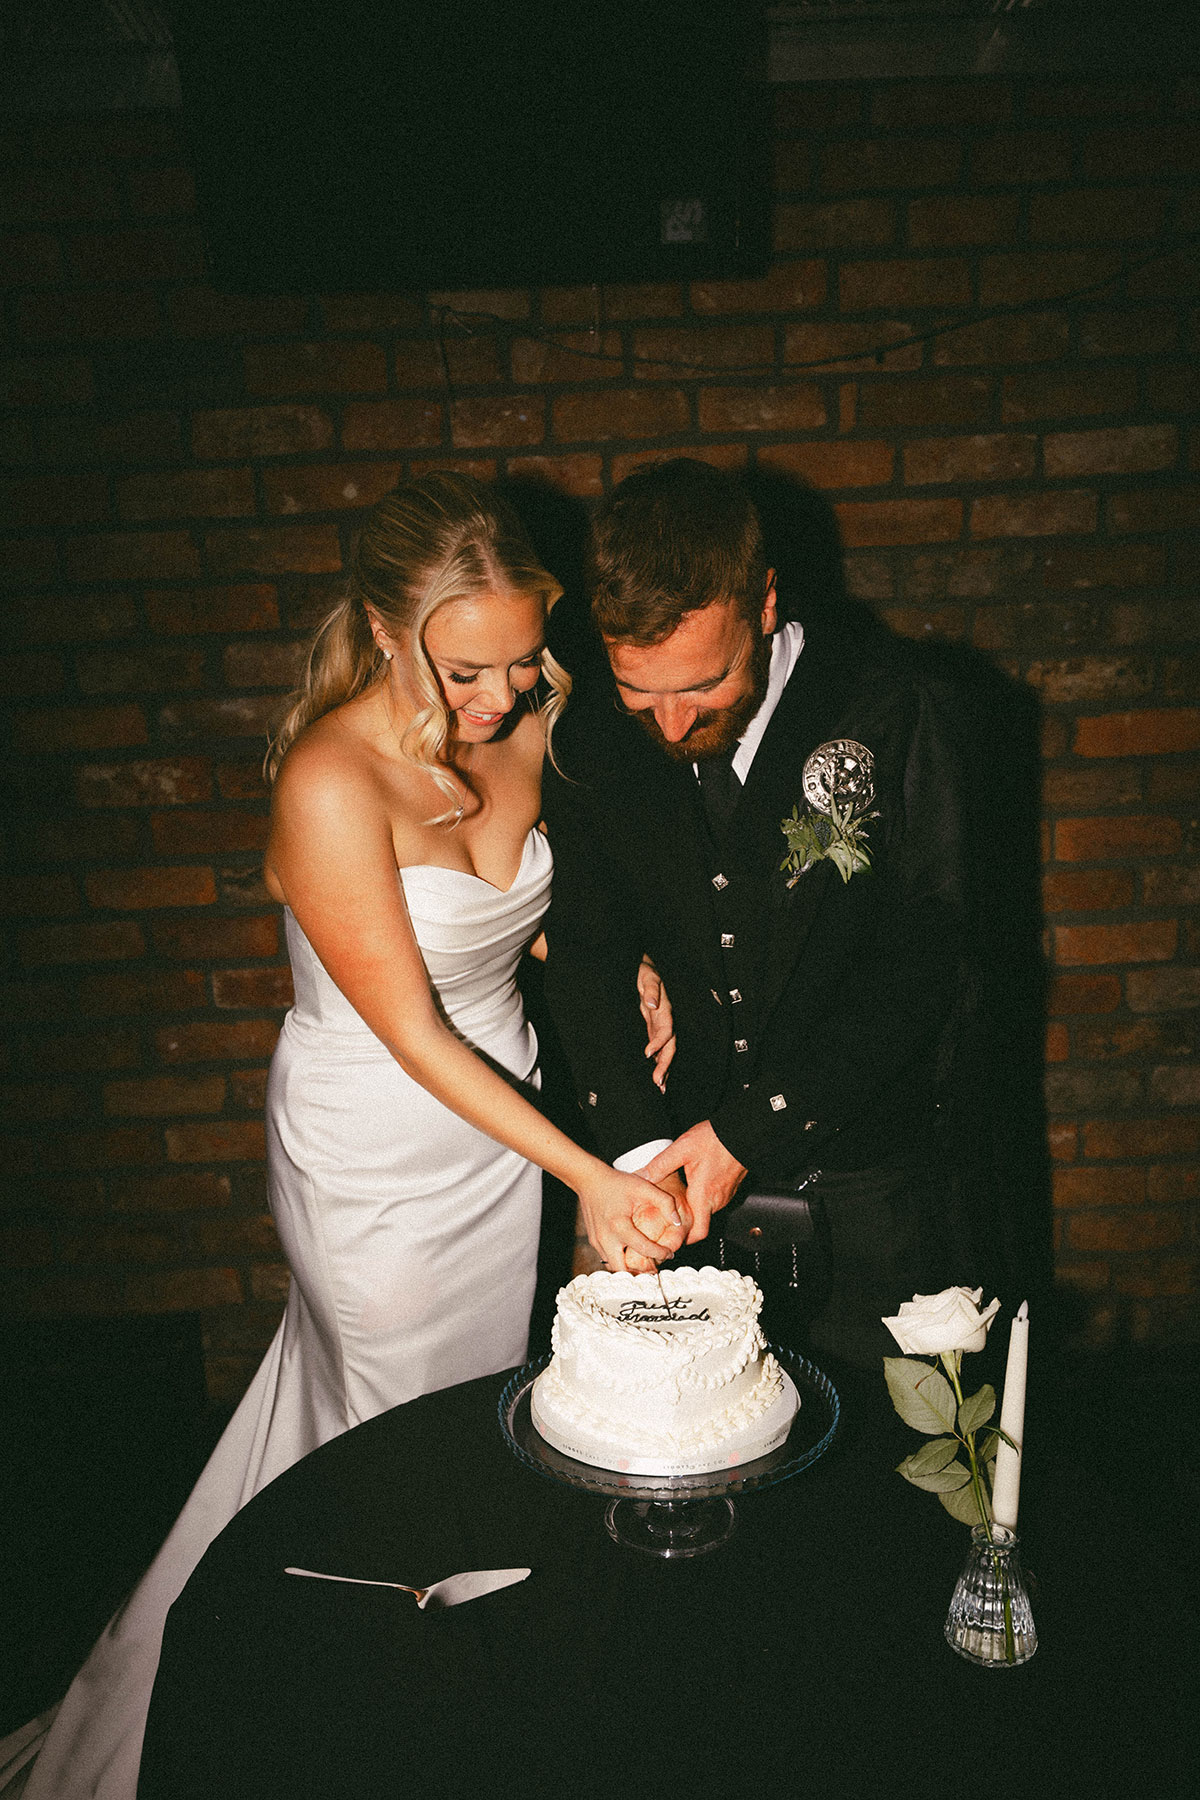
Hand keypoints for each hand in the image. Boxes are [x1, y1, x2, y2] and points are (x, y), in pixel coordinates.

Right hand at [576, 1166, 686, 1275]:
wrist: (589, 1180)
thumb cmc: (617, 1183)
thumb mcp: (645, 1187)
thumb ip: (666, 1203)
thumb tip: (678, 1223)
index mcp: (619, 1226)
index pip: (644, 1249)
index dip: (661, 1254)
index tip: (670, 1253)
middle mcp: (606, 1238)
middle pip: (624, 1271)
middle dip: (641, 1273)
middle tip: (656, 1270)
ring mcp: (597, 1241)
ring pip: (615, 1268)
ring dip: (630, 1269)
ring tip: (646, 1264)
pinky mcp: (594, 1241)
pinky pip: (608, 1259)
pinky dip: (621, 1261)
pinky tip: (633, 1254)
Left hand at [636, 955, 675, 1092]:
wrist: (645, 968)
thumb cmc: (646, 970)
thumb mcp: (647, 975)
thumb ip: (651, 988)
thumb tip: (652, 1003)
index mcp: (665, 1008)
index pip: (666, 1029)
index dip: (659, 1042)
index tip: (648, 1054)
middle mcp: (666, 1019)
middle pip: (669, 1045)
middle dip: (665, 1064)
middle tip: (658, 1082)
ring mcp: (660, 1024)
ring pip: (666, 1049)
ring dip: (664, 1067)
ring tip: (660, 1086)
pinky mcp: (654, 1027)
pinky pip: (659, 1046)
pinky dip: (659, 1060)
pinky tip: (657, 1075)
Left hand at [640, 1122, 746, 1243]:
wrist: (741, 1132)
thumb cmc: (715, 1139)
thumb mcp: (682, 1149)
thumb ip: (661, 1165)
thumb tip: (642, 1176)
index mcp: (703, 1195)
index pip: (697, 1233)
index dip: (684, 1241)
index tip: (670, 1241)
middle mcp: (716, 1199)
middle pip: (701, 1223)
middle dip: (686, 1226)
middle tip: (668, 1222)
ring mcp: (726, 1194)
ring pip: (708, 1211)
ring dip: (694, 1211)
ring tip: (677, 1205)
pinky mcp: (730, 1187)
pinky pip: (715, 1201)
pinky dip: (703, 1201)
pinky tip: (693, 1188)